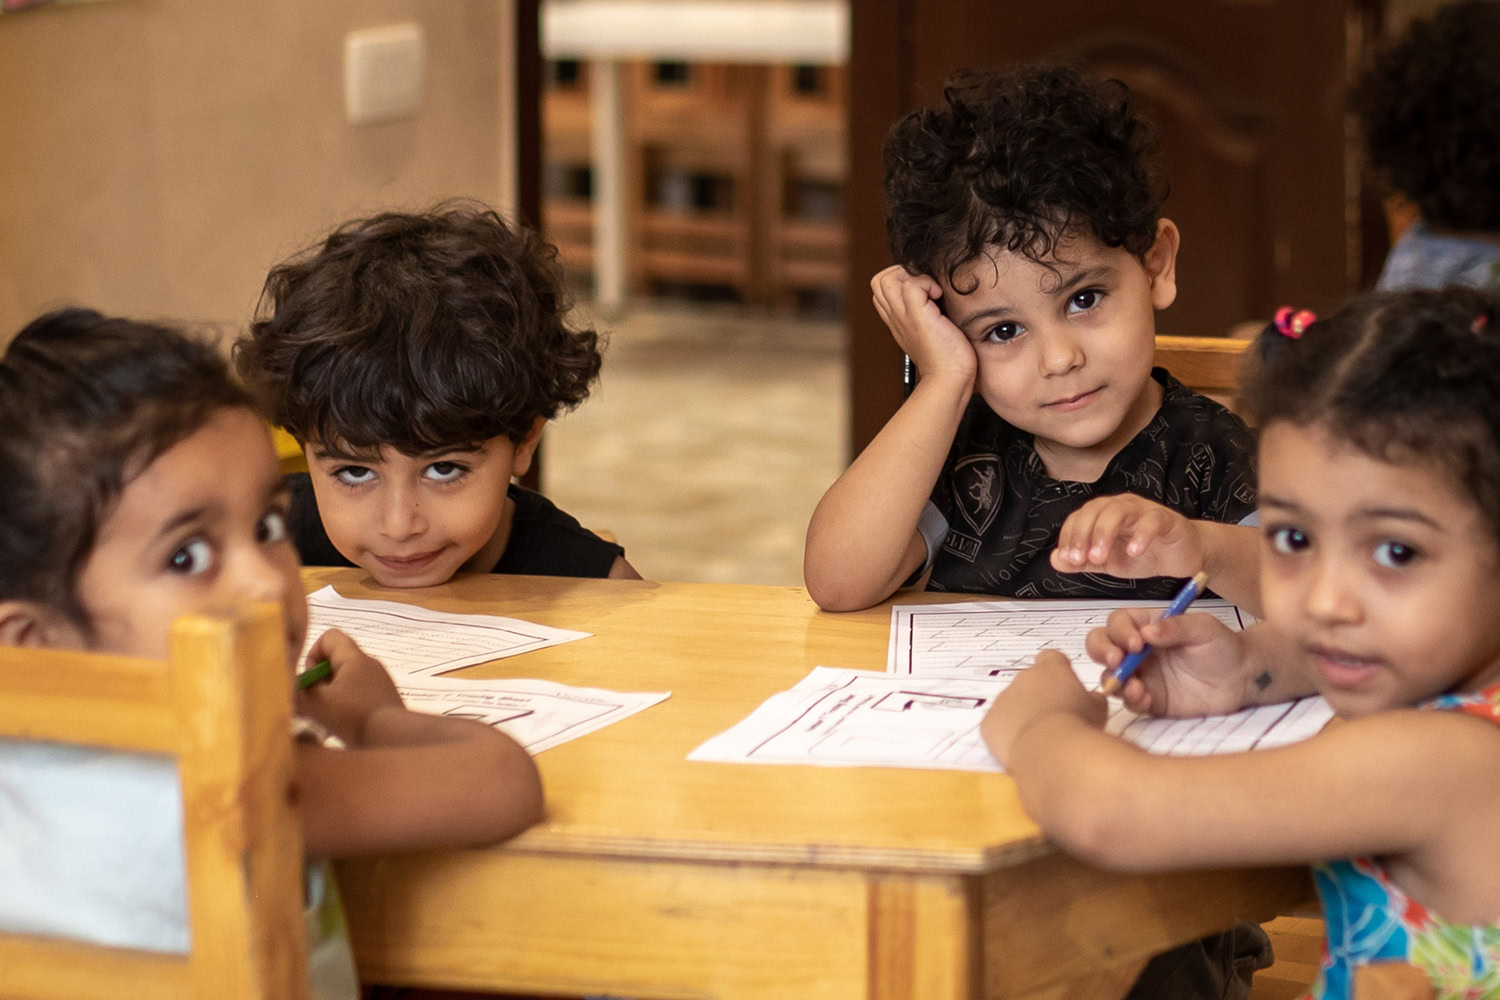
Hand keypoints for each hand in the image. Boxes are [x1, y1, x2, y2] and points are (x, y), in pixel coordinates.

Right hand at [294, 628, 402, 746]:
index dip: (313, 653)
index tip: (311, 679)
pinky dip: (346, 705)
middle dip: (319, 679)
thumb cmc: (355, 717)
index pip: (330, 636)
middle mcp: (370, 664)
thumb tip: (287, 688)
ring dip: (331, 695)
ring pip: (346, 679)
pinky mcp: (384, 699)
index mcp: (355, 658)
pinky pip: (358, 694)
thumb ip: (296, 693)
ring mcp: (379, 682)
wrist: (394, 739)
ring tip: (327, 716)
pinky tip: (342, 724)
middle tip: (315, 702)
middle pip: (336, 660)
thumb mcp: (317, 705)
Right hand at [870, 265, 976, 385]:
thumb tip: (937, 290)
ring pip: (889, 278)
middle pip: (879, 279)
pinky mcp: (916, 317)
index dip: (900, 280)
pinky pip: (912, 285)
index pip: (882, 288)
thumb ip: (927, 311)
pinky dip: (928, 284)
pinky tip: (940, 298)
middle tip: (926, 288)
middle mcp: (895, 317)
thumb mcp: (931, 329)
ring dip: (914, 277)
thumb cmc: (948, 357)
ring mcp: (902, 317)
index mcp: (896, 320)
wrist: (949, 379)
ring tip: (932, 293)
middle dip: (904, 273)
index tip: (922, 291)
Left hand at [981, 650, 1106, 767]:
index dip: (1058, 672)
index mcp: (1051, 668)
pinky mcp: (989, 722)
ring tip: (1040, 738)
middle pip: (1030, 682)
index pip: (1052, 659)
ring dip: (1022, 715)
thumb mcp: (1098, 709)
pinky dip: (1007, 734)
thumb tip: (1091, 698)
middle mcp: (1023, 677)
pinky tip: (1023, 749)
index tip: (1064, 687)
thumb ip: (1092, 698)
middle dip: (1039, 696)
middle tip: (1054, 719)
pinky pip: (998, 725)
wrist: (1050, 750)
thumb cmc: (1078, 724)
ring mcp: (1002, 698)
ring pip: (1011, 704)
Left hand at [1051, 495, 1205, 579]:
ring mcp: (1144, 510)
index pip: (1079, 517)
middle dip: (1083, 534)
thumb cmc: (1146, 554)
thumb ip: (1083, 561)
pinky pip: (1152, 520)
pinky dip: (1141, 535)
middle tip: (1081, 559)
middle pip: (1095, 510)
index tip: (1068, 558)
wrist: (1183, 557)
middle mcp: (1121, 507)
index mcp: (1104, 515)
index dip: (1070, 536)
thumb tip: (1055, 559)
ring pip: (1119, 511)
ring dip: (1105, 533)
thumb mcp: (1109, 563)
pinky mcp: (1166, 519)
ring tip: (1100, 558)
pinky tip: (1134, 552)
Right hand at [1085, 609, 1247, 717]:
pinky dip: (1131, 700)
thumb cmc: (1222, 646)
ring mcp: (1140, 676)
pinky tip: (1145, 698)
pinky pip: (1130, 701)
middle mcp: (1136, 650)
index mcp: (1145, 626)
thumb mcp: (1203, 628)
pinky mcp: (1149, 699)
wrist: (1242, 679)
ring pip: (1109, 675)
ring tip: (1134, 686)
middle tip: (1117, 661)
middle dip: (1101, 652)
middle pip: (1100, 646)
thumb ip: (1176, 627)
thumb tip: (1147, 632)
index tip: (1136, 642)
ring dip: (1114, 679)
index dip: (1119, 631)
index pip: (1118, 623)